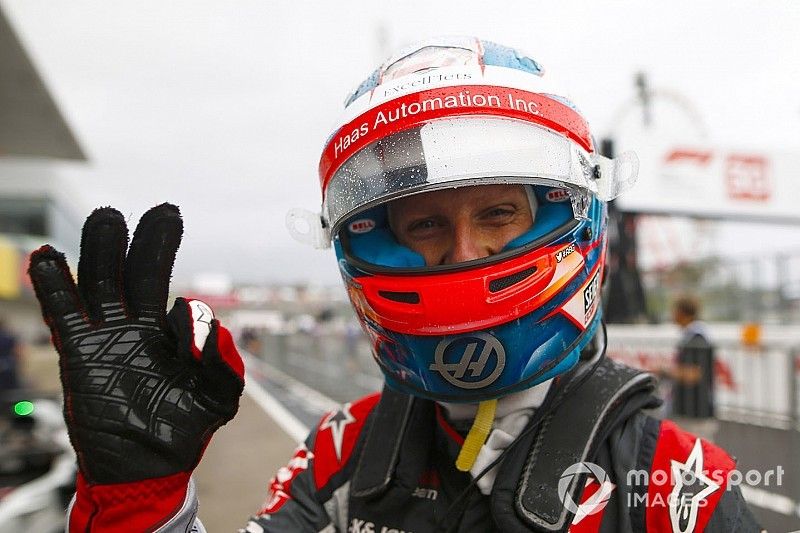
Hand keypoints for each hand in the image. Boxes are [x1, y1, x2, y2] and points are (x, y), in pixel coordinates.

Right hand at [28, 204, 243, 485]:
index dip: (188, 314)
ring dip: (103, 251)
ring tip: (107, 217)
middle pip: (141, 274)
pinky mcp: (80, 354)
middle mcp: (139, 327)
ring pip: (103, 284)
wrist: (145, 468)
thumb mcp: (219, 397)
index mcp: (174, 335)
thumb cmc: (184, 429)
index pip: (181, 307)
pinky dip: (55, 286)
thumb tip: (208, 324)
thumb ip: (225, 362)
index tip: (188, 324)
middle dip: (150, 243)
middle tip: (163, 211)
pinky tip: (48, 256)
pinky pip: (65, 314)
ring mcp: (107, 337)